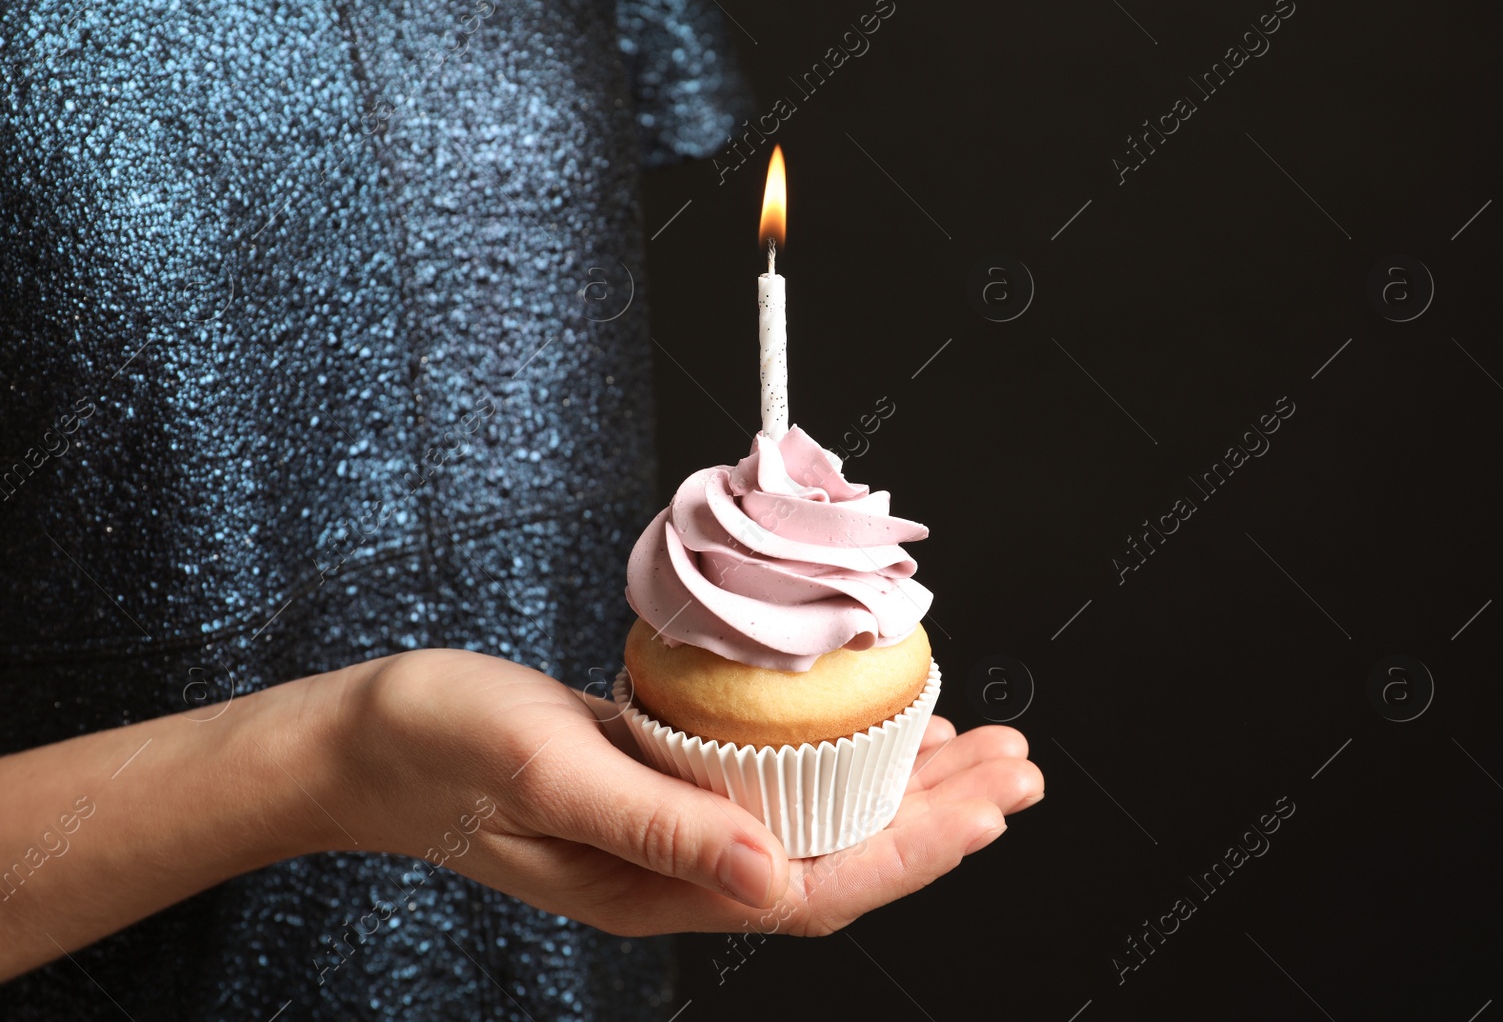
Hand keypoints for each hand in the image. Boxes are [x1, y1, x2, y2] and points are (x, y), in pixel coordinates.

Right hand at [334, 649, 1043, 936]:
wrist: (368, 740)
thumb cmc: (442, 748)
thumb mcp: (549, 772)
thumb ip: (660, 828)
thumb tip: (774, 882)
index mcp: (659, 886)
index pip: (818, 884)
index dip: (913, 847)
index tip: (988, 800)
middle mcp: (680, 871)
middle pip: (838, 857)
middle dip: (939, 816)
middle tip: (1022, 769)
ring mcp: (673, 833)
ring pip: (816, 821)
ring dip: (903, 786)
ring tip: (981, 750)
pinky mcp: (662, 787)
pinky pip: (775, 786)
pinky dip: (838, 759)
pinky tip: (875, 731)